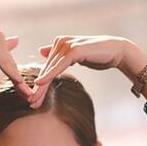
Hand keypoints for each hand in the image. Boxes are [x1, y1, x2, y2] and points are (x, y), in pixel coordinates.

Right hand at [0, 28, 31, 99]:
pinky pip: (2, 61)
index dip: (19, 79)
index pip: (11, 63)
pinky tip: (19, 83)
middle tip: (33, 100)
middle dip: (22, 84)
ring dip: (20, 82)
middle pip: (13, 64)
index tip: (27, 95)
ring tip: (28, 96)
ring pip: (10, 64)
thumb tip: (15, 41)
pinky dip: (10, 73)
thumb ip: (0, 48)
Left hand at [28, 35, 145, 107]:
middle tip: (30, 103)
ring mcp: (67, 45)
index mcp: (60, 43)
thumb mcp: (76, 56)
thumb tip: (42, 51)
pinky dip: (49, 75)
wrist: (116, 51)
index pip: (47, 66)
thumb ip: (59, 55)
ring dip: (41, 86)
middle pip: (47, 68)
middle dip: (38, 88)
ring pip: (50, 69)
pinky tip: (40, 84)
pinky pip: (58, 66)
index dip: (40, 83)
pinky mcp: (74, 50)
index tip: (33, 98)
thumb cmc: (99, 55)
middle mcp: (61, 42)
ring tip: (34, 100)